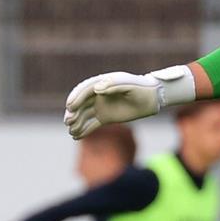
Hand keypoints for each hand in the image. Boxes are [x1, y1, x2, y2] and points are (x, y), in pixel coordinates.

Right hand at [63, 65, 195, 138]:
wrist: (151, 99)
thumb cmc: (141, 89)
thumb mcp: (129, 85)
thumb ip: (113, 85)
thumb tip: (97, 89)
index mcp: (103, 83)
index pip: (85, 90)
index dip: (76, 97)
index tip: (70, 106)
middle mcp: (99, 95)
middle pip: (81, 103)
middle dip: (73, 112)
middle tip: (68, 120)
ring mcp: (101, 106)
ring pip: (84, 115)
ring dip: (76, 122)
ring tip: (71, 131)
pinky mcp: (105, 117)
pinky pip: (91, 124)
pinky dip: (84, 130)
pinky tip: (76, 137)